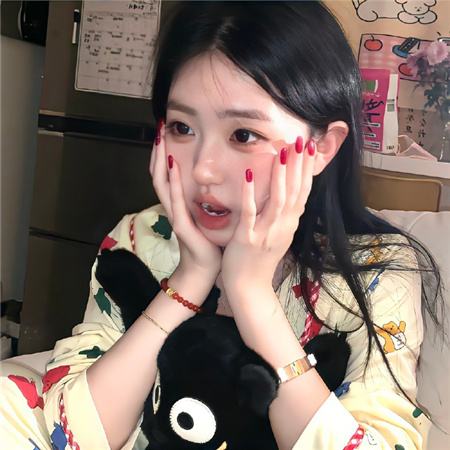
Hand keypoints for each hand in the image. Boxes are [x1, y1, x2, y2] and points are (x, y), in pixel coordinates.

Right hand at [150, 122, 221, 284]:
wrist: (204, 270)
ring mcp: (175, 215)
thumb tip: (217, 180)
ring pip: (161, 183)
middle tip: (159, 126)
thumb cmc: (208, 243)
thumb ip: (205, 198)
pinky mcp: (181, 225)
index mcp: (179, 204)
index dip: (164, 153)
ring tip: (160, 139)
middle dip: (158, 150)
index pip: (167, 174)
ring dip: (160, 160)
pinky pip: (175, 201)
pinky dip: (172, 182)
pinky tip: (173, 166)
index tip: (168, 131)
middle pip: (158, 174)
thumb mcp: (206, 216)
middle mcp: (173, 207)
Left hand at [221, 138, 314, 300]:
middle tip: (302, 140)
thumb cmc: (261, 259)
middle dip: (299, 165)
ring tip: (282, 152)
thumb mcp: (279, 234)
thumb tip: (290, 190)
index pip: (303, 191)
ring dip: (281, 175)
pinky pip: (250, 214)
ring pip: (278, 201)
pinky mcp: (247, 239)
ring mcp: (266, 233)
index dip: (307, 169)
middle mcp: (283, 227)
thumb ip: (285, 213)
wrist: (249, 288)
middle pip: (295, 192)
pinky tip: (248, 176)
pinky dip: (250, 194)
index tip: (309, 147)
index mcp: (290, 224)